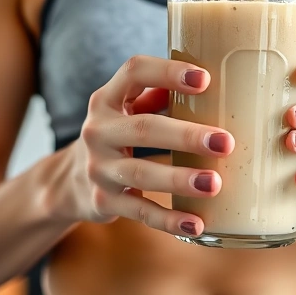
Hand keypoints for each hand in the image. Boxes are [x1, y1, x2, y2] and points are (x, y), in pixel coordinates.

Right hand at [62, 56, 234, 236]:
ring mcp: (98, 168)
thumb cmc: (117, 135)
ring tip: (213, 183)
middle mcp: (98, 130)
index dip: (168, 72)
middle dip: (186, 136)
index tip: (205, 79)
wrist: (70, 181)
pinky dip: (168, 219)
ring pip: (140, 173)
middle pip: (144, 128)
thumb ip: (161, 96)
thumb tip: (220, 88)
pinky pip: (139, 211)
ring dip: (179, 179)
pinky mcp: (103, 202)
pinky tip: (196, 222)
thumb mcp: (128, 110)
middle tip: (225, 143)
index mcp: (108, 99)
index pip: (134, 72)